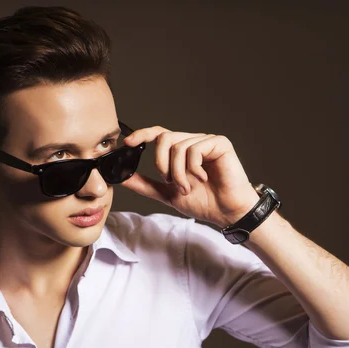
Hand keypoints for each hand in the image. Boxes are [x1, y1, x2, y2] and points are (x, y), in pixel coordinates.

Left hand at [121, 126, 260, 227]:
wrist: (226, 213)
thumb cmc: (204, 202)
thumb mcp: (167, 193)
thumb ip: (145, 184)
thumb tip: (122, 178)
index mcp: (180, 150)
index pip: (158, 134)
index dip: (142, 134)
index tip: (127, 142)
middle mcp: (192, 142)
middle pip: (165, 138)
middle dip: (162, 164)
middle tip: (172, 183)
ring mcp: (206, 141)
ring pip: (178, 147)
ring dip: (178, 173)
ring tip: (189, 187)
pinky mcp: (219, 143)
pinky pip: (195, 149)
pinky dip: (194, 168)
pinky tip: (204, 178)